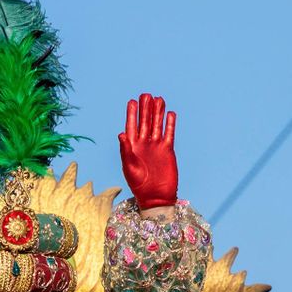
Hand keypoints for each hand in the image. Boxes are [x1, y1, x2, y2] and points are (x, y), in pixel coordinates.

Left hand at [118, 93, 177, 210]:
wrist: (155, 197)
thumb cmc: (138, 185)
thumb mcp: (129, 168)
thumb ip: (126, 150)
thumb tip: (121, 133)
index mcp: (132, 146)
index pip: (131, 126)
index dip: (132, 114)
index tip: (132, 101)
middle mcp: (144, 143)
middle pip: (145, 122)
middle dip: (145, 109)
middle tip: (146, 95)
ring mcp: (156, 146)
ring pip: (157, 125)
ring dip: (157, 112)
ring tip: (159, 98)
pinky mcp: (168, 150)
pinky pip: (169, 134)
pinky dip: (170, 124)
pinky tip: (170, 114)